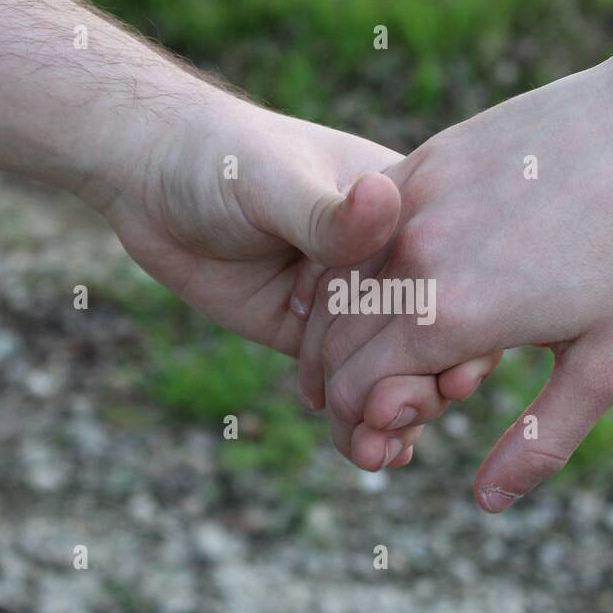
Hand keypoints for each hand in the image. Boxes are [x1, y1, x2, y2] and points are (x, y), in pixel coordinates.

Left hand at [103, 90, 499, 466]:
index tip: (457, 374)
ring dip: (395, 419)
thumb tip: (382, 202)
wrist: (148, 178)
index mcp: (404, 212)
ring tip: (378, 454)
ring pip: (393, 372)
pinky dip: (362, 424)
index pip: (454, 278)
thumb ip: (327, 211)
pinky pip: (348, 388)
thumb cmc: (220, 157)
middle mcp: (389, 264)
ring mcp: (351, 307)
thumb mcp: (275, 180)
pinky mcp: (311, 340)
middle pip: (432, 338)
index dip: (464, 330)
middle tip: (399, 420)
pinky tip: (370, 455)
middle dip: (425, 388)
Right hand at [298, 4, 612, 507]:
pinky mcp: (433, 155)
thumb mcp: (611, 363)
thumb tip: (488, 502)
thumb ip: (540, 440)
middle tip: (372, 407)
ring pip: (338, 277)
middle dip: (335, 384)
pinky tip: (392, 285)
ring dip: (338, 327)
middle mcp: (416, 253)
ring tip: (369, 357)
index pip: (354, 388)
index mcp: (452, 314)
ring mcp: (418, 195)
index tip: (383, 437)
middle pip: (330, 337)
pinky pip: (370, 225)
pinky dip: (361, 266)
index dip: (355, 425)